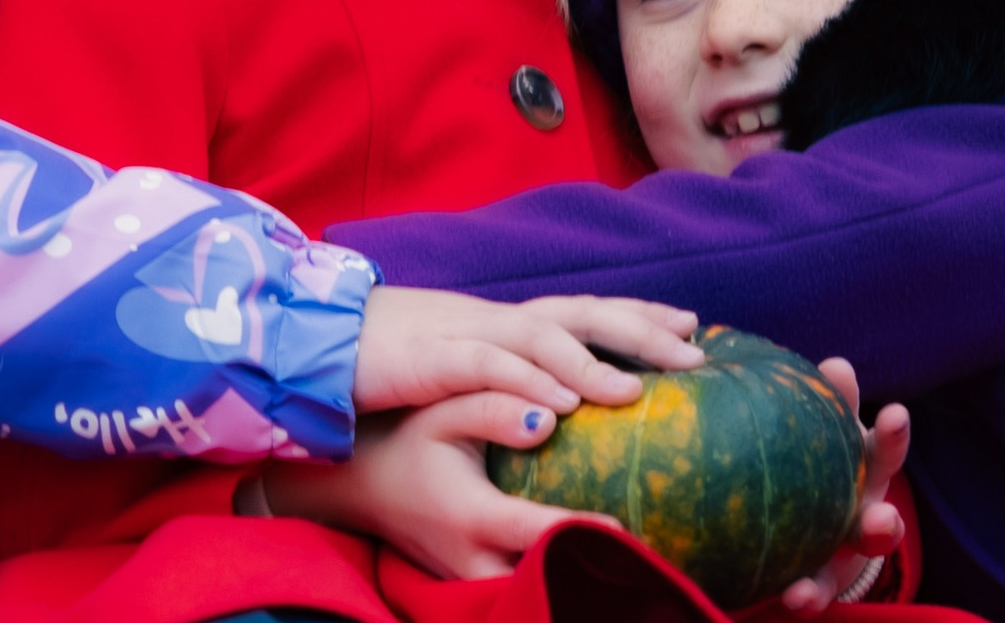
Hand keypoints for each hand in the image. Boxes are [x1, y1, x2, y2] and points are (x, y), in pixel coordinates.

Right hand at [266, 391, 600, 578]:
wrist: (360, 488)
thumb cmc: (409, 440)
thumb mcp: (444, 411)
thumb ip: (494, 407)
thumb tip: (550, 416)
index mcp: (471, 515)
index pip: (535, 532)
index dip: (580, 532)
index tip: (624, 528)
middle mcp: (473, 560)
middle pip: (541, 583)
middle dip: (587, 574)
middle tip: (644, 556)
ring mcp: (471, 582)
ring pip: (530, 596)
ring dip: (572, 582)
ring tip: (628, 565)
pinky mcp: (474, 588)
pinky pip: (520, 594)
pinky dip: (553, 582)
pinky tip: (591, 563)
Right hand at [353, 286, 704, 415]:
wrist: (316, 342)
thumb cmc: (389, 363)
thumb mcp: (458, 371)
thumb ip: (506, 377)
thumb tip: (557, 401)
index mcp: (503, 321)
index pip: (583, 310)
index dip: (638, 315)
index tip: (694, 324)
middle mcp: (494, 320)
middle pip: (578, 312)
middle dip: (639, 329)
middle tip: (696, 350)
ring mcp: (464, 334)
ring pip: (538, 336)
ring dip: (589, 362)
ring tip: (636, 390)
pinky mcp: (430, 358)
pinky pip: (485, 367)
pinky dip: (523, 381)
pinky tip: (557, 406)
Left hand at [779, 357, 911, 615]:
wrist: (796, 522)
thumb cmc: (808, 457)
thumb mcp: (816, 430)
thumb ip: (824, 403)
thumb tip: (839, 364)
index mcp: (864, 469)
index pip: (884, 450)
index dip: (893, 436)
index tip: (894, 415)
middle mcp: (864, 512)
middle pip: (881, 520)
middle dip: (884, 521)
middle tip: (882, 518)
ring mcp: (844, 551)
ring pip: (848, 567)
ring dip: (837, 579)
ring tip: (836, 572)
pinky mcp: (820, 583)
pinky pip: (815, 592)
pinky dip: (807, 598)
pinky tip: (794, 597)